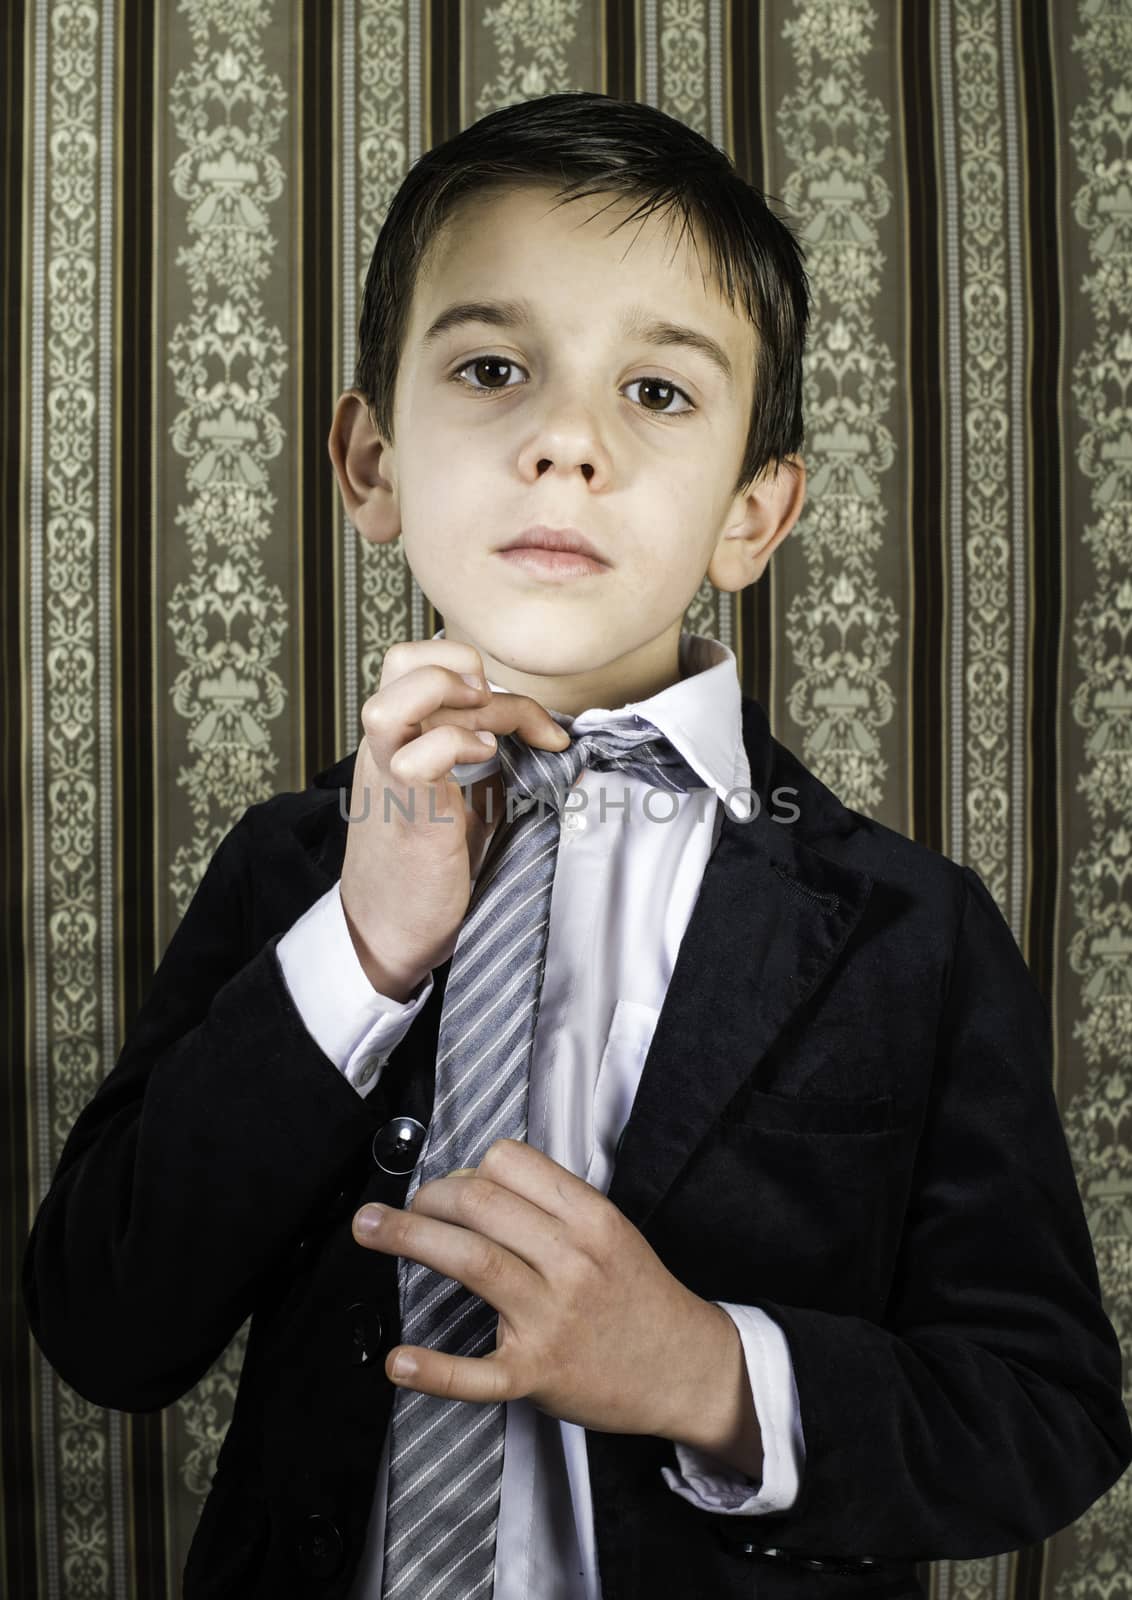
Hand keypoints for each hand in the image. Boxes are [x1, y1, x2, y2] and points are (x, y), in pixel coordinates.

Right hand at [340, 639, 569, 996]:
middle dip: (465, 668)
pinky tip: (486, 761)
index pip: (417, 660)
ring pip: (390, 703)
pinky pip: (414, 758)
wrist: (387, 933)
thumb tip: (547, 733)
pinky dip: (455, 745)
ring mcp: (389, 780)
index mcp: (399, 738)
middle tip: (505, 713)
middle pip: (401, 661)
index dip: (470, 666)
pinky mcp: (407, 816)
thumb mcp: (463, 796)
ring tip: (487, 732)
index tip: (517, 713)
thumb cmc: (429, 869)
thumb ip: (485, 757)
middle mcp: (386, 750)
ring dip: (449, 701)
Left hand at [351, 1138, 733, 1442]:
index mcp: (591, 1218)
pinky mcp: (538, 1373)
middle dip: (427, 1197)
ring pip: (472, 1262)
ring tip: (369, 1229)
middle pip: (481, 1204)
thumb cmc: (638, 1294)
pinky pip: (479, 1372)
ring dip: (408, 1239)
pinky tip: (399, 1360)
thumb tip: (473, 1182)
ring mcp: (553, 1318)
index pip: (512, 1163)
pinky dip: (434, 1369)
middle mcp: (572, 1261)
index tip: (450, 1187)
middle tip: (400, 1209)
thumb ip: (552, 1204)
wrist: (684, 1367)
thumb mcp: (611, 1230)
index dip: (467, 1169)